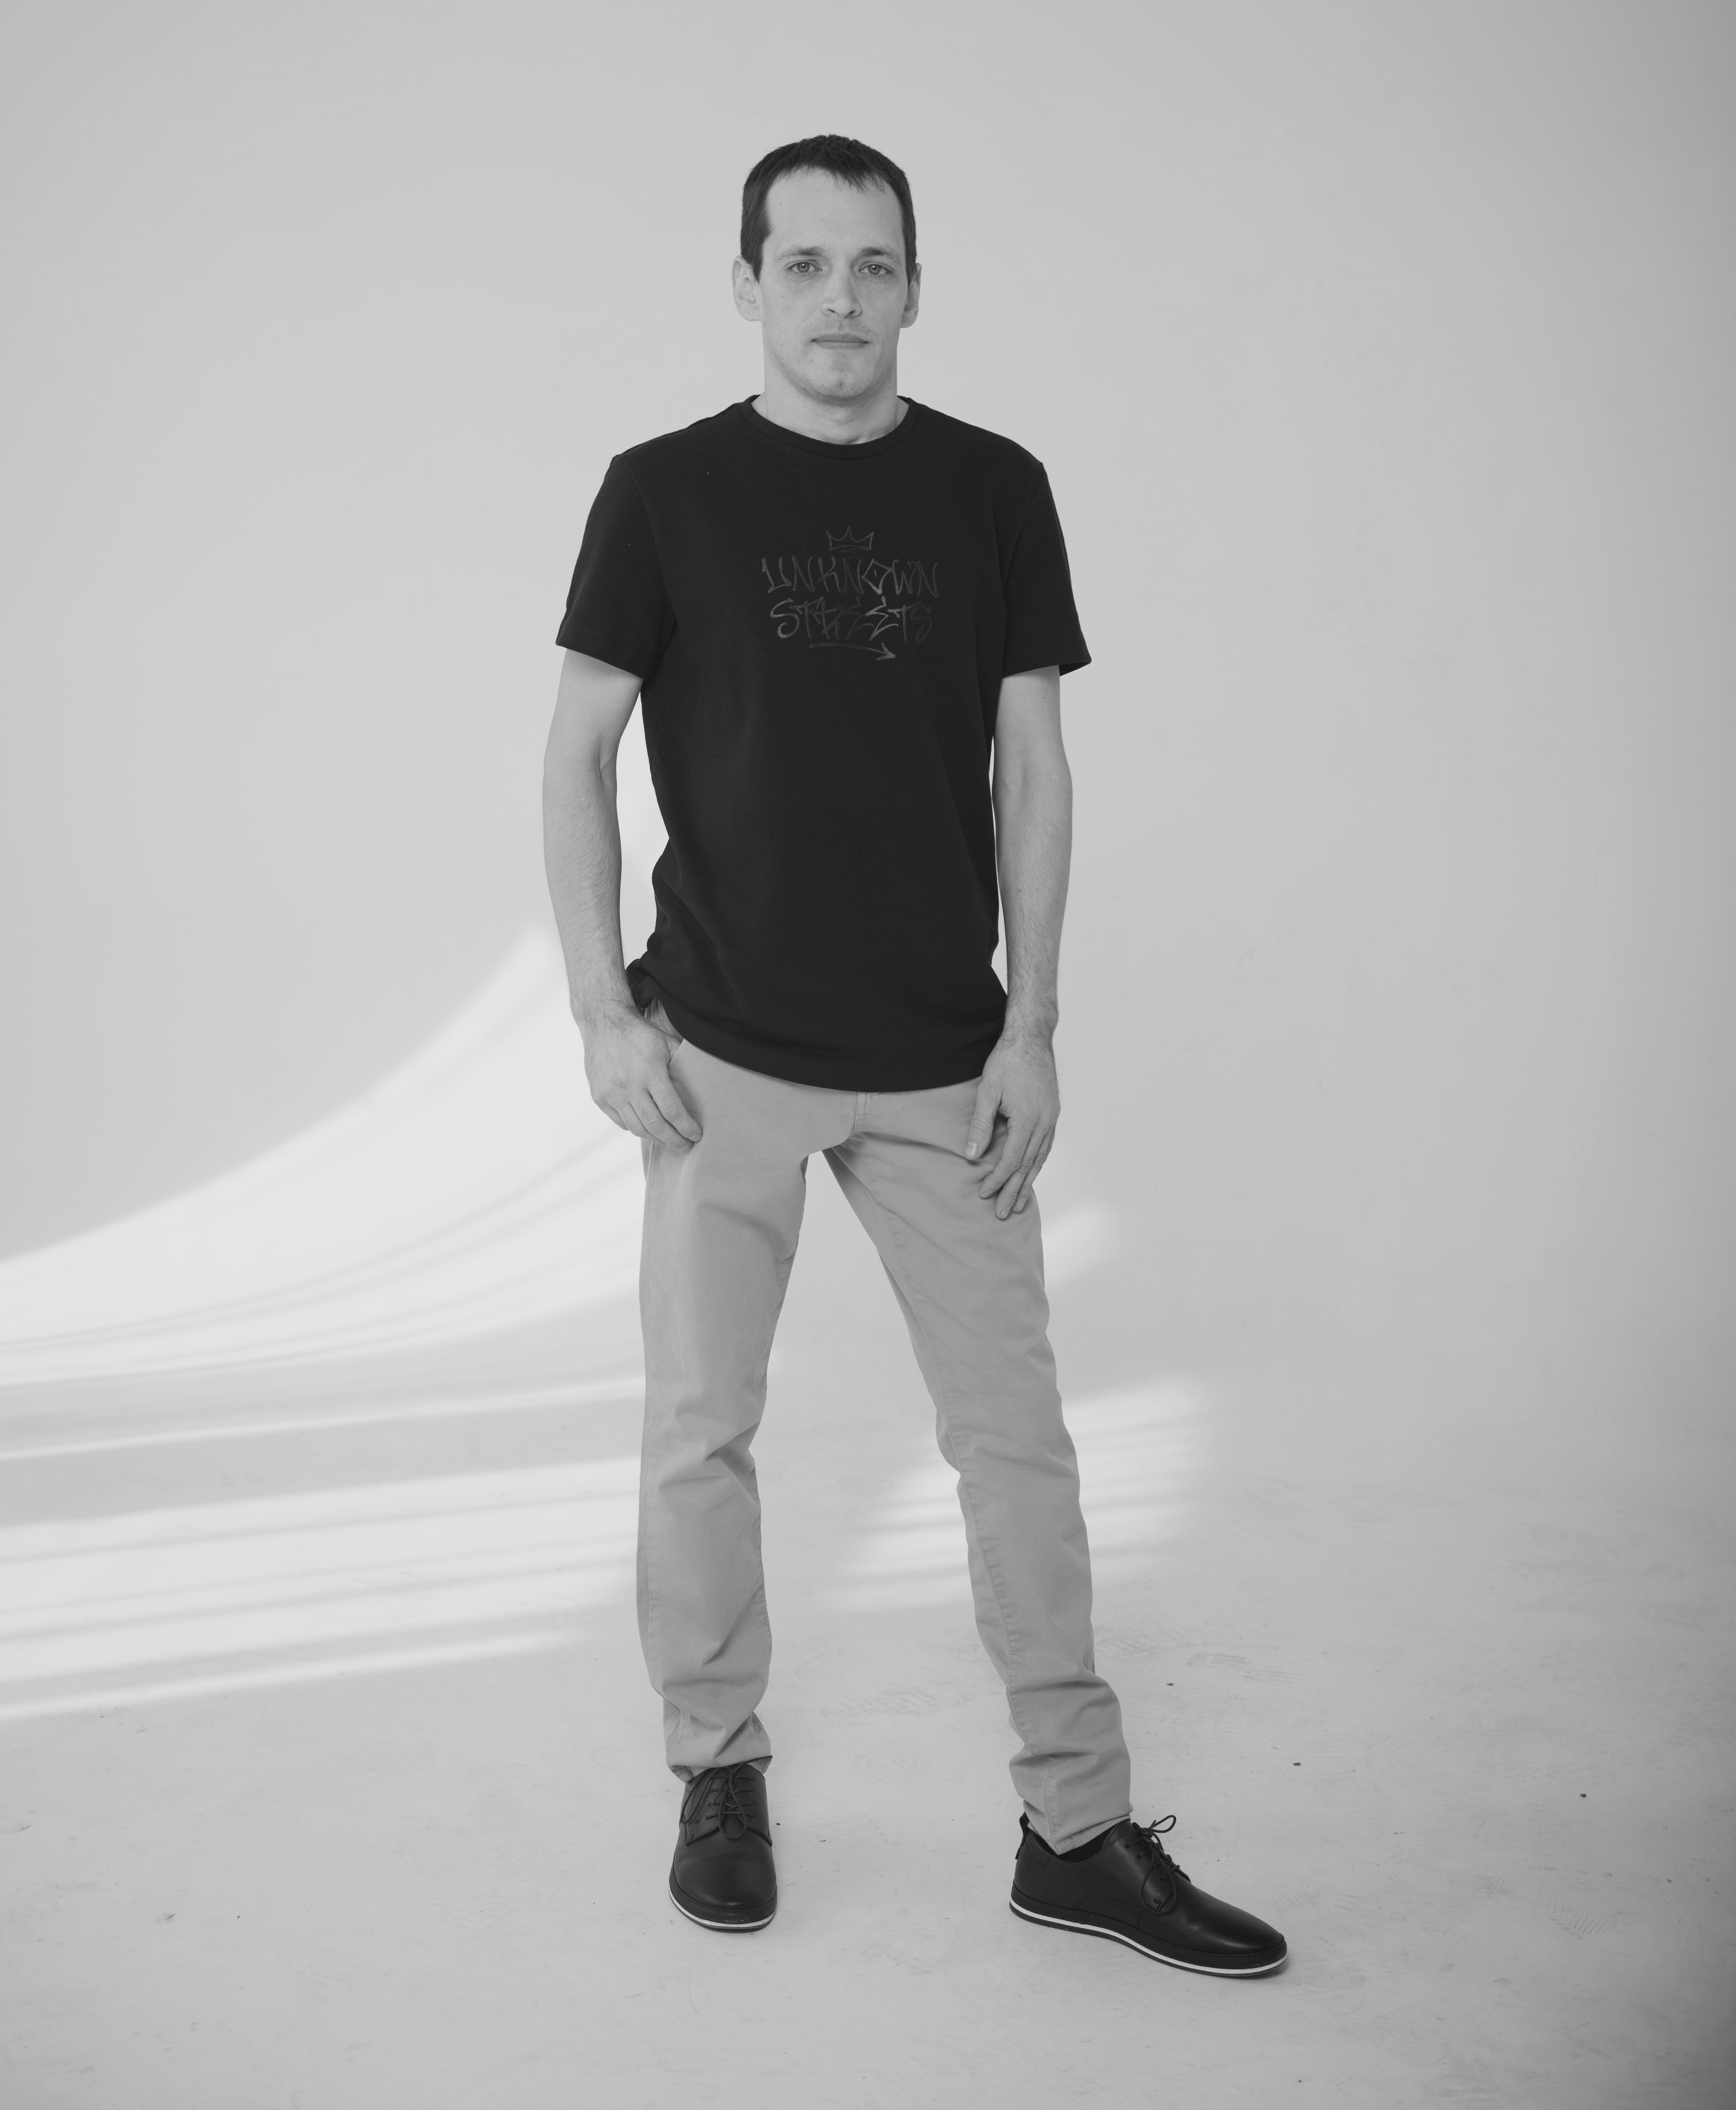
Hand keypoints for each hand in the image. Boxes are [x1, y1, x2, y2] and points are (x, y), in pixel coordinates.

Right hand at [581, 1003, 701, 1149]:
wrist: (603, 1023)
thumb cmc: (640, 1034)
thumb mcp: (666, 1043)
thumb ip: (682, 1066)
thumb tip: (703, 1089)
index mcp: (650, 1072)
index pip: (672, 1110)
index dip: (686, 1127)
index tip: (696, 1135)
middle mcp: (629, 1086)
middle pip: (655, 1126)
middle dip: (674, 1140)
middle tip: (686, 1144)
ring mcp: (611, 1094)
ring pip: (637, 1128)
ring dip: (656, 1138)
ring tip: (668, 1138)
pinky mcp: (599, 1097)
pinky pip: (621, 1122)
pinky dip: (636, 1128)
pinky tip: (648, 1127)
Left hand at [964, 1027, 1058, 1217]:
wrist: (1031, 1037)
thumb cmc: (1007, 1061)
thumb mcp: (988, 1091)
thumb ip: (980, 1125)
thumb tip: (972, 1156)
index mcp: (1027, 1120)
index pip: (1011, 1160)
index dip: (997, 1180)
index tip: (984, 1193)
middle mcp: (1044, 1123)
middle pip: (1027, 1166)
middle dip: (1013, 1191)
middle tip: (1002, 1213)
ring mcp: (1051, 1118)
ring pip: (1039, 1158)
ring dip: (1028, 1182)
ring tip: (1018, 1203)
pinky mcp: (1053, 1113)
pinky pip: (1046, 1146)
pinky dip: (1037, 1163)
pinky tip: (1031, 1172)